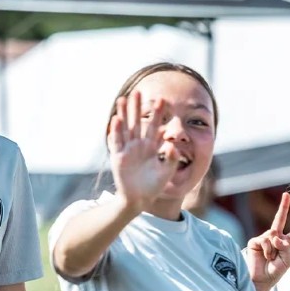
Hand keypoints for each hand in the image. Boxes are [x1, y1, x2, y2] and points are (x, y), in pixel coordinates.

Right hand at [108, 91, 178, 211]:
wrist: (139, 199)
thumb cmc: (154, 186)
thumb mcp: (166, 173)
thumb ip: (171, 160)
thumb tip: (172, 145)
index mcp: (152, 147)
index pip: (155, 126)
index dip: (158, 114)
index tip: (162, 99)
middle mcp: (139, 145)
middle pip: (138, 122)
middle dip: (137, 108)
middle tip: (138, 91)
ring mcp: (127, 149)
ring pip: (125, 128)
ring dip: (124, 114)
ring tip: (122, 99)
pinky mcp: (118, 157)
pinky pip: (117, 141)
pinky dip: (116, 131)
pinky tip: (116, 119)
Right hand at [244, 192, 289, 290]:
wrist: (261, 279)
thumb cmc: (275, 271)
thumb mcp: (286, 259)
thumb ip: (284, 246)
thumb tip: (275, 235)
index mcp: (286, 243)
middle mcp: (275, 238)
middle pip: (280, 219)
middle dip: (283, 207)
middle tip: (286, 195)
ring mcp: (265, 238)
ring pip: (273, 235)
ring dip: (274, 249)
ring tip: (270, 258)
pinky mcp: (255, 241)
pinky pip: (265, 240)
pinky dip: (267, 250)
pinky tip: (265, 257)